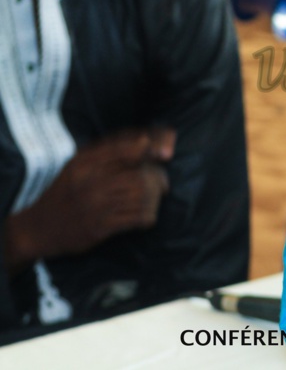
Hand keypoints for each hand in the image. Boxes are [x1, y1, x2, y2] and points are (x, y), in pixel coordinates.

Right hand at [4, 127, 175, 273]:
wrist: (34, 228)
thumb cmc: (63, 192)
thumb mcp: (78, 164)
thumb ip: (109, 151)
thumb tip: (147, 140)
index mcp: (85, 162)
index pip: (127, 148)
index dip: (152, 148)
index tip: (166, 153)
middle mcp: (90, 181)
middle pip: (139, 173)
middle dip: (158, 177)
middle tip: (163, 183)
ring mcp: (95, 205)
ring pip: (141, 196)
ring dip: (155, 198)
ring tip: (156, 199)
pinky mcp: (99, 228)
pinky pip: (135, 219)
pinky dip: (148, 216)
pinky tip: (147, 217)